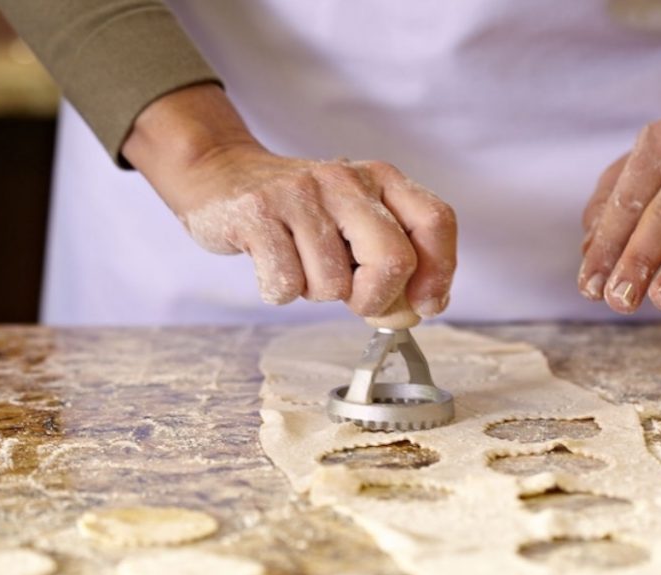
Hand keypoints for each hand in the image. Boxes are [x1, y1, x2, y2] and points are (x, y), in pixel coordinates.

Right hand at [176, 148, 456, 316]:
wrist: (222, 176)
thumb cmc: (298, 212)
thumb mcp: (352, 223)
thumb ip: (389, 262)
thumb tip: (411, 313)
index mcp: (380, 178)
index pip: (435, 221)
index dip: (438, 272)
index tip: (425, 304)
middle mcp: (345, 179)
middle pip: (393, 260)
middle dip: (376, 299)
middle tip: (356, 302)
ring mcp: (300, 193)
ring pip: (333, 284)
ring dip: (316, 293)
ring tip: (299, 263)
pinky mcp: (257, 213)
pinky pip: (285, 285)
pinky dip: (279, 291)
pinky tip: (270, 264)